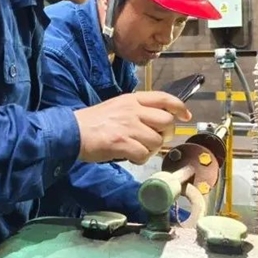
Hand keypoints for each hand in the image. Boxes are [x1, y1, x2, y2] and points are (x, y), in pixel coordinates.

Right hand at [73, 91, 191, 164]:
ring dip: (151, 149)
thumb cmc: (93, 122)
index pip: (164, 98)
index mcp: (132, 99)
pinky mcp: (122, 143)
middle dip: (165, 135)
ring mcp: (128, 127)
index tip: (185, 116)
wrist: (72, 132)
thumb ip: (138, 111)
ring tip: (137, 149)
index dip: (179, 107)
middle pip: (166, 122)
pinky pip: (144, 154)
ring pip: (157, 141)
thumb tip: (158, 121)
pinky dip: (140, 159)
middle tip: (154, 140)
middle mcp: (133, 111)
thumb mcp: (117, 107)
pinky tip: (130, 156)